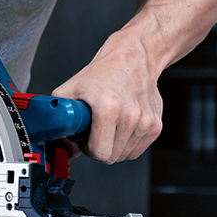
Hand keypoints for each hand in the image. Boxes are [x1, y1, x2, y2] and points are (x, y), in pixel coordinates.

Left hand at [51, 47, 162, 163]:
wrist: (132, 60)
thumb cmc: (103, 73)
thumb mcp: (71, 89)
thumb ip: (60, 119)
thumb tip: (68, 147)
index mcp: (108, 107)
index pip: (99, 153)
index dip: (88, 149)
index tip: (86, 138)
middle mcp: (130, 115)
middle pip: (112, 157)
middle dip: (100, 147)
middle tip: (96, 130)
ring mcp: (146, 121)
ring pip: (124, 155)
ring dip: (114, 145)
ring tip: (109, 124)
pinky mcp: (156, 125)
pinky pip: (137, 150)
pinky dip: (127, 143)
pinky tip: (122, 125)